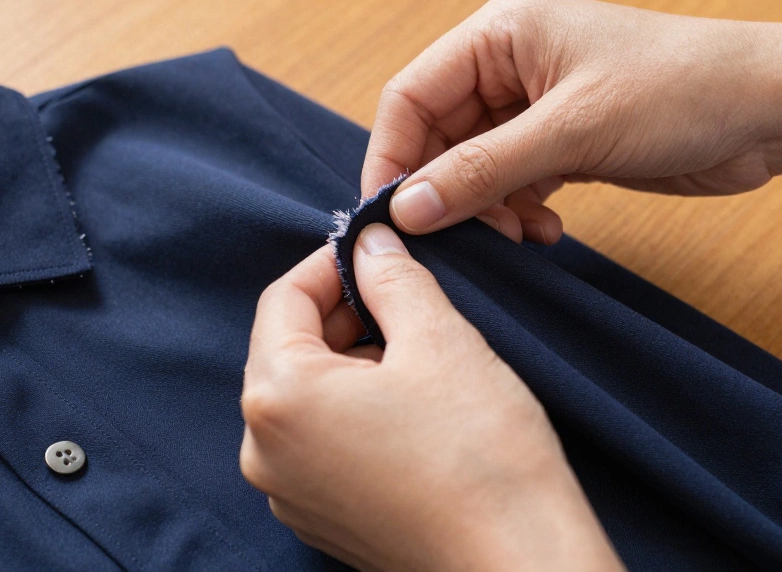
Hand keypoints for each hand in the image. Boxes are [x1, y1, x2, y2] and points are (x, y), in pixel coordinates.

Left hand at [239, 225, 621, 571]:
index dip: (331, 263)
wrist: (518, 562)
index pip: (282, 299)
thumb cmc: (479, 454)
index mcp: (277, 397)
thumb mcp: (438, 337)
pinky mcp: (320, 520)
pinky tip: (411, 409)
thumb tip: (369, 242)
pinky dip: (352, 412)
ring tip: (416, 356)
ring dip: (351, 362)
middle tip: (404, 297)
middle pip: (288, 349)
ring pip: (306, 397)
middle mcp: (263, 450)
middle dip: (343, 314)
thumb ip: (392, 276)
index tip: (374, 249)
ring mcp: (288, 493)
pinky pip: (320, 443)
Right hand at [362, 0, 781, 241]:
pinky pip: (511, 182)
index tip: (389, 217)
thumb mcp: (572, 131)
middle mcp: (509, 65)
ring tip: (518, 235)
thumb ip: (483, 170)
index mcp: (500, 34)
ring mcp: (536, 105)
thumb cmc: (681, 90)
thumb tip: (406, 209)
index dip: (392, 157)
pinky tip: (545, 231)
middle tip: (459, 239)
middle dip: (444, 191)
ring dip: (486, 209)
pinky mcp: (563, 141)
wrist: (770, 111)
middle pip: (438, 136)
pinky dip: (518, 212)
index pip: (410, 96)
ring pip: (473, 166)